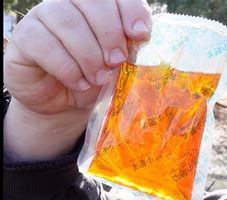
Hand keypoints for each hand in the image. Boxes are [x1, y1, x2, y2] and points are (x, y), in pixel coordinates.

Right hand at [3, 0, 152, 160]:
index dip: (130, 10)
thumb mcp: (117, 63)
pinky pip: (45, 45)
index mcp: (97, 5)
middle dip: (110, 34)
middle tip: (117, 61)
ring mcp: (43, 16)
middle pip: (91, 2)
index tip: (140, 35)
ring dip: (89, 55)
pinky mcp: (24, 37)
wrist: (64, 102)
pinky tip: (80, 83)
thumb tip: (139, 37)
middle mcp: (69, 3)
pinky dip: (68, 68)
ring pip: (68, 22)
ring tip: (99, 78)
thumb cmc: (95, 76)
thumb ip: (128, 46)